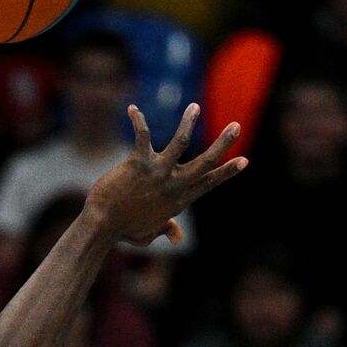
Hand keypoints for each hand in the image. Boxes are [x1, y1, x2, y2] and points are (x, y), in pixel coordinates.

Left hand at [85, 103, 246, 246]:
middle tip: (237, 125)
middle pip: (205, 162)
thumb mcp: (149, 233)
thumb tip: (178, 238)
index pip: (208, 182)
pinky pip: (143, 135)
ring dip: (188, 122)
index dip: (227, 171)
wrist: (102, 224)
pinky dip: (137, 120)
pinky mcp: (138, 162)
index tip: (244, 159)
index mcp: (178, 200)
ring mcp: (157, 172)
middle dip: (223, 143)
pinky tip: (132, 108)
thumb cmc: (123, 229)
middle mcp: (173, 185)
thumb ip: (166, 230)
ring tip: (194, 107)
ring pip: (181, 142)